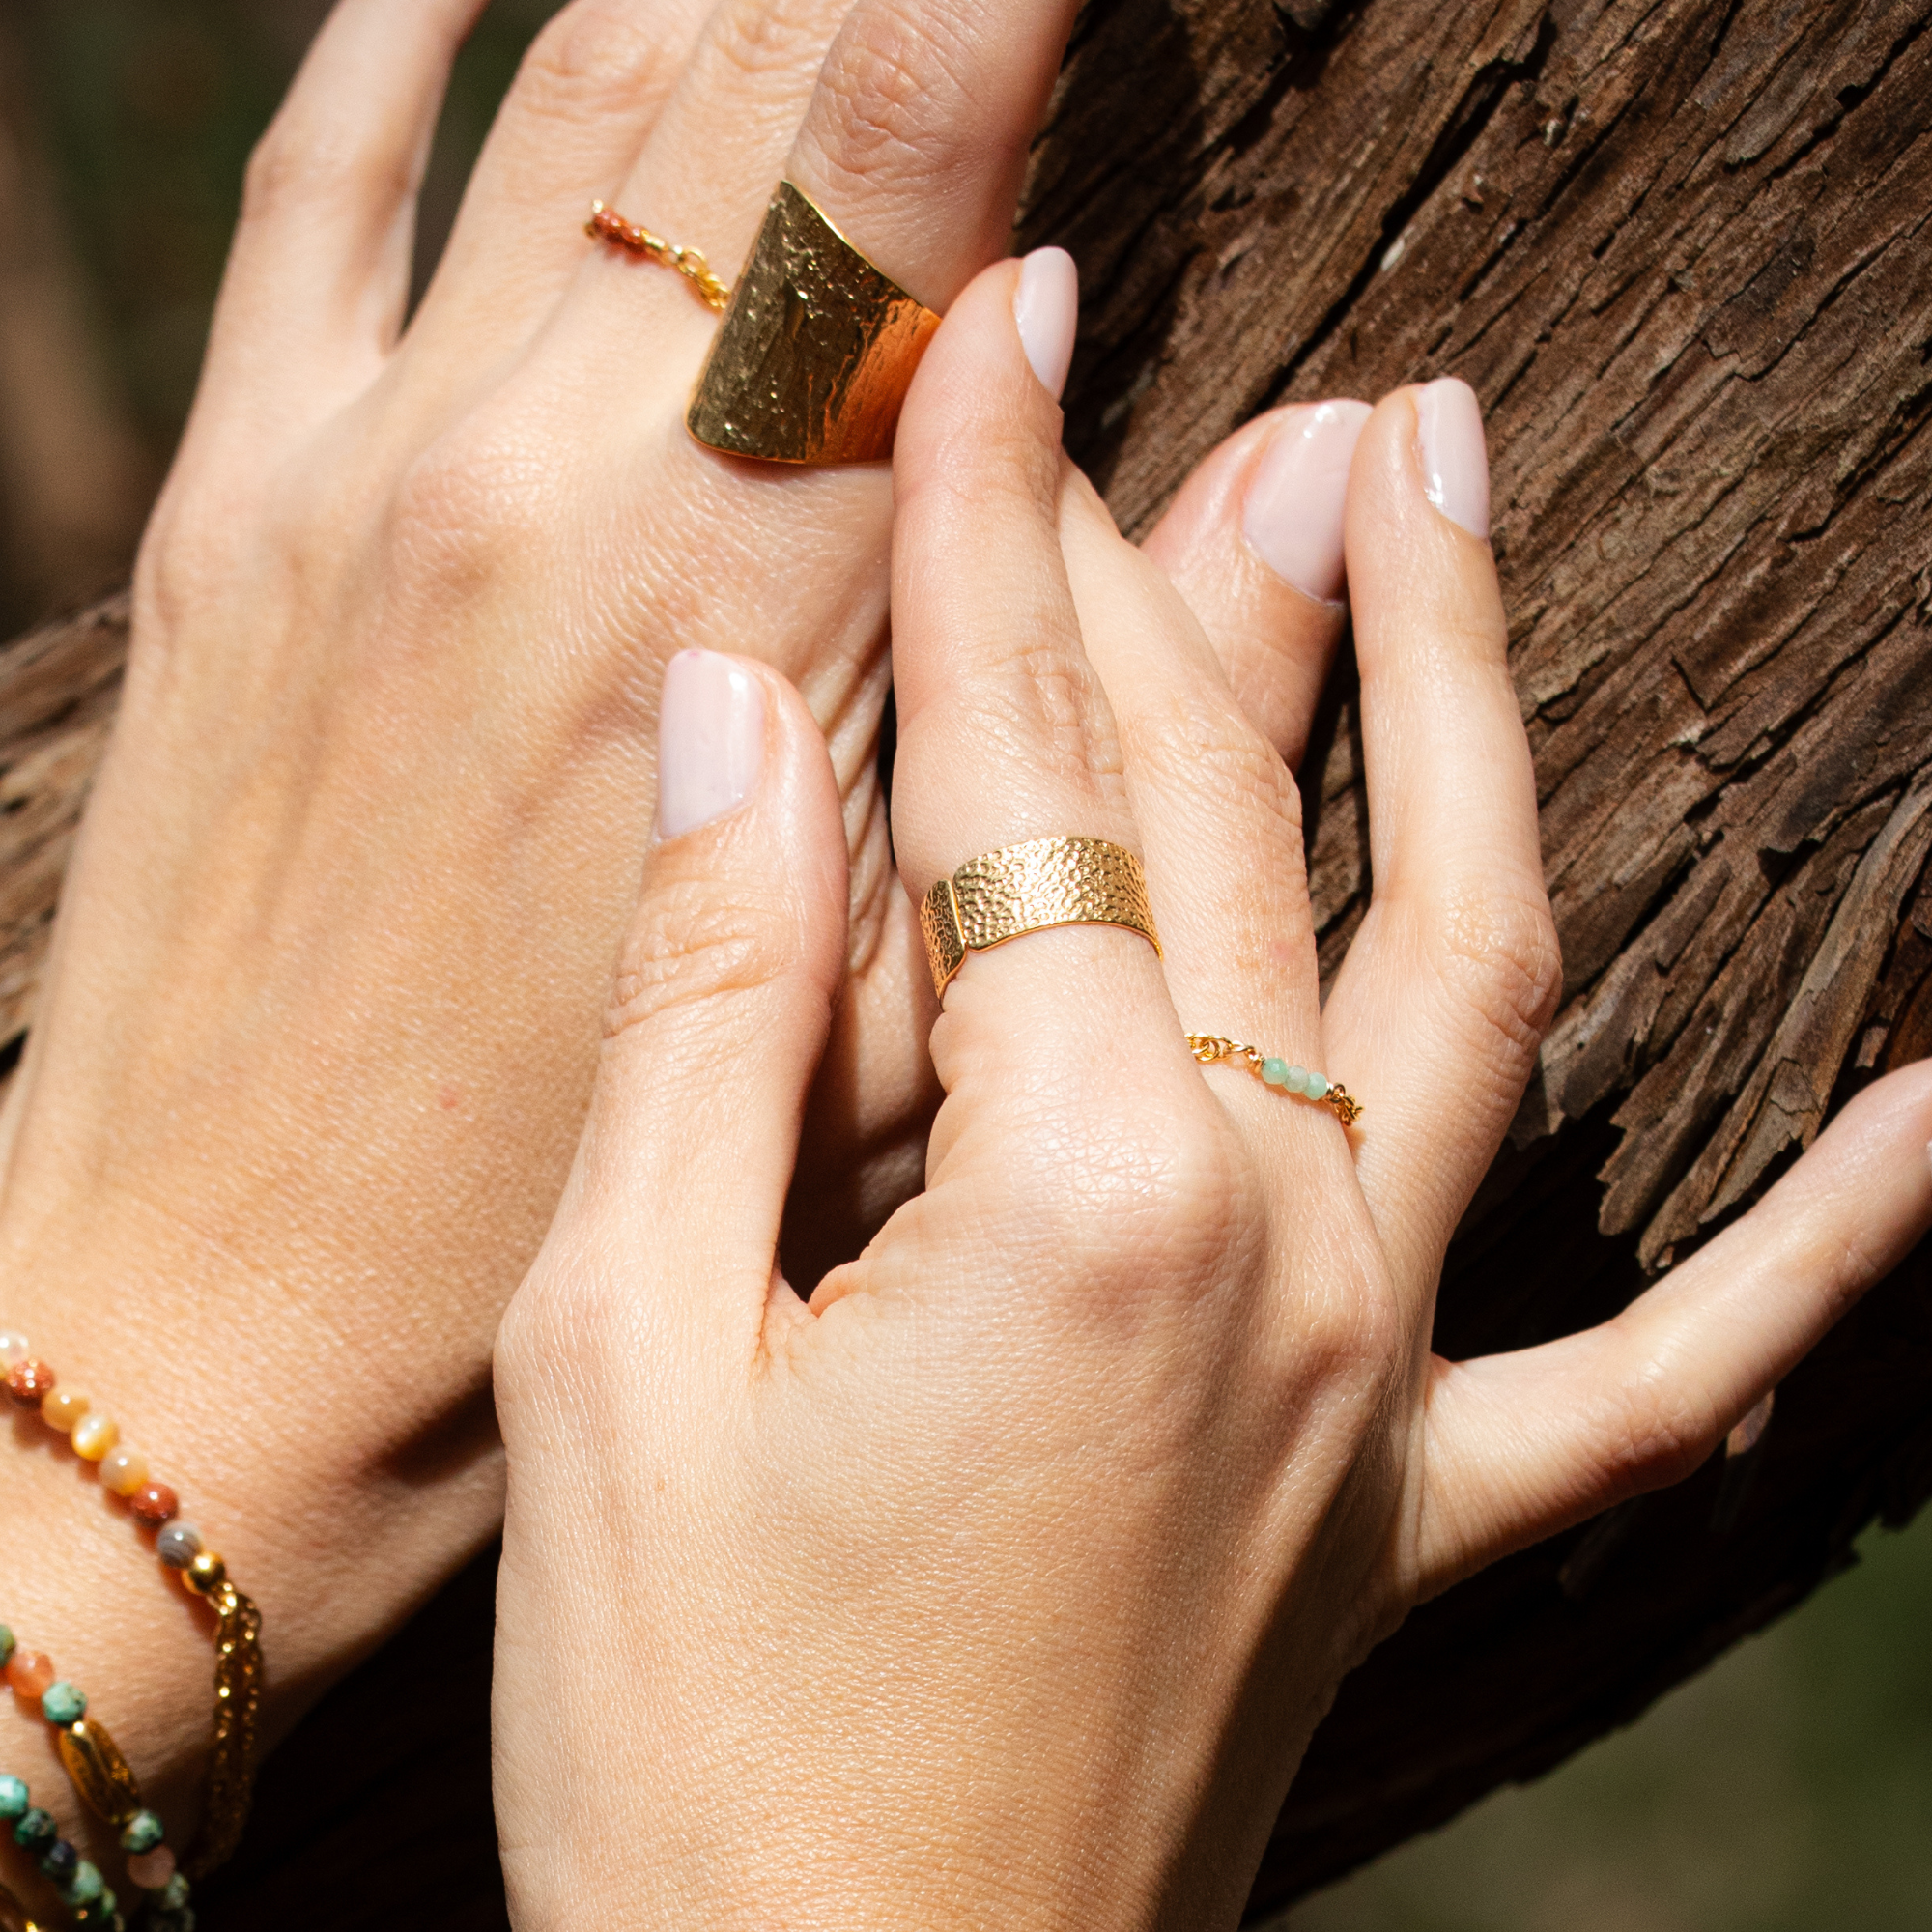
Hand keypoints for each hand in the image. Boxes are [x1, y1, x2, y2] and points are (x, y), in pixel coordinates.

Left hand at [0, 0, 1122, 1853]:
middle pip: (733, 58)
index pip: (896, 146)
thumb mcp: (909, 998)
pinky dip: (387, 42)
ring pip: (550, 78)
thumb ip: (1096, 704)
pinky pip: (307, 195)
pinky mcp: (229, 513)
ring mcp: (353, 469)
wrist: (210, 1328)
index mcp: (736, 597)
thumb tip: (1292, 471)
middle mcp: (534, 473)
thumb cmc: (592, 1211)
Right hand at [491, 258, 1931, 1928]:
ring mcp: (1380, 1383)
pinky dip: (1830, 1237)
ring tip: (1447, 498)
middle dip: (1189, 578)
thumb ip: (708, 1009)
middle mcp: (1283, 1258)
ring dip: (1469, 714)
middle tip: (1199, 386)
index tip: (983, 356)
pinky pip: (1683, 1364)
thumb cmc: (688, 1742)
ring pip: (1473, 972)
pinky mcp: (1412, 1510)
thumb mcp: (621, 1350)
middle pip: (1230, 832)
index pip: (1022, 787)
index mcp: (1075, 1209)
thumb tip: (739, 721)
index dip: (987, 546)